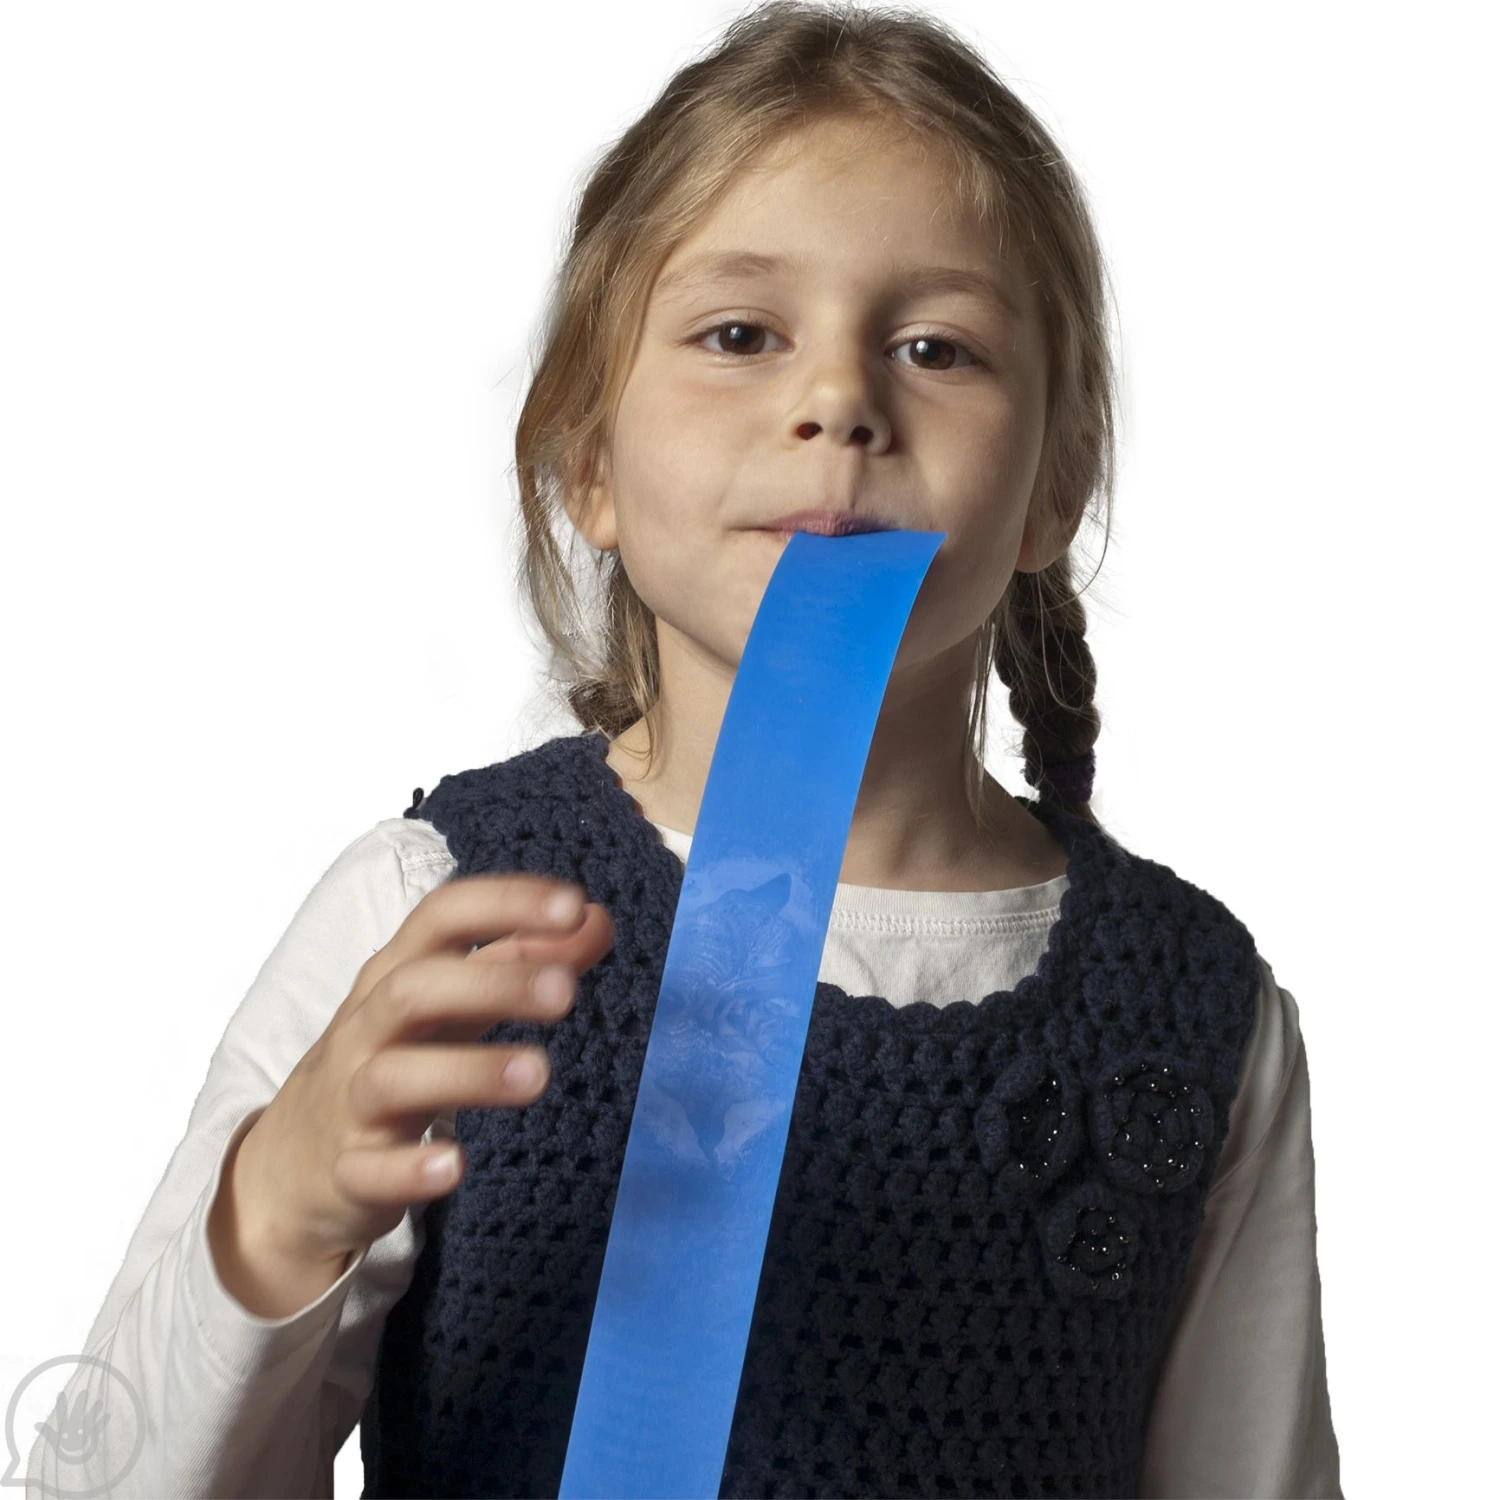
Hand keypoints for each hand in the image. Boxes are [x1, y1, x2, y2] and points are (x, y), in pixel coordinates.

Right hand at [232, 872, 613, 1265]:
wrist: (294, 1158)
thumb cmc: (394, 1054)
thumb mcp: (454, 1000)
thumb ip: (523, 959)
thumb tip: (596, 919)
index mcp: (397, 972)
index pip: (442, 916)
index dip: (504, 903)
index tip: (573, 905)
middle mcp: (369, 1026)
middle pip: (417, 988)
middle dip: (494, 984)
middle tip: (567, 992)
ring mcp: (352, 1098)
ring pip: (394, 1076)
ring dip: (468, 1071)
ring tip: (538, 1074)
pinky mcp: (347, 1170)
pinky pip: (369, 1170)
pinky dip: (409, 1168)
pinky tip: (455, 1166)